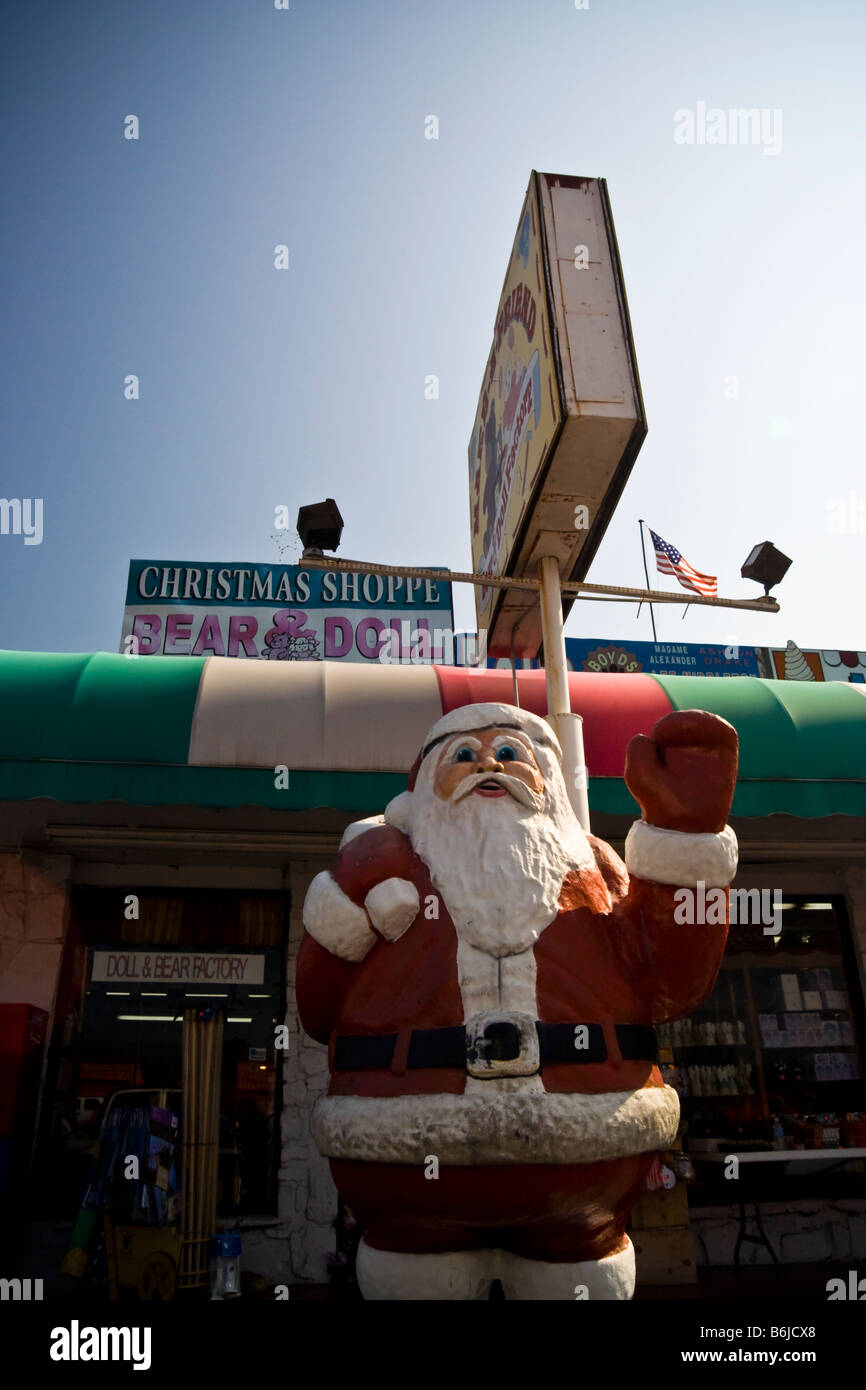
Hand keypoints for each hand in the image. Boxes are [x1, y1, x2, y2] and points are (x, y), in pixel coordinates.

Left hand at [624, 709, 737, 833]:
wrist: (685, 826)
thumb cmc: (659, 802)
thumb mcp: (639, 777)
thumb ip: (636, 752)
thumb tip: (645, 736)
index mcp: (664, 750)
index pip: (668, 726)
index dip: (667, 725)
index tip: (661, 735)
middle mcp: (685, 748)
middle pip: (687, 721)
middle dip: (682, 721)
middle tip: (675, 732)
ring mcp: (705, 751)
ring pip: (705, 722)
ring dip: (698, 719)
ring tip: (691, 727)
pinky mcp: (724, 756)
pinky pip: (724, 733)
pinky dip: (716, 725)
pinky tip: (709, 728)